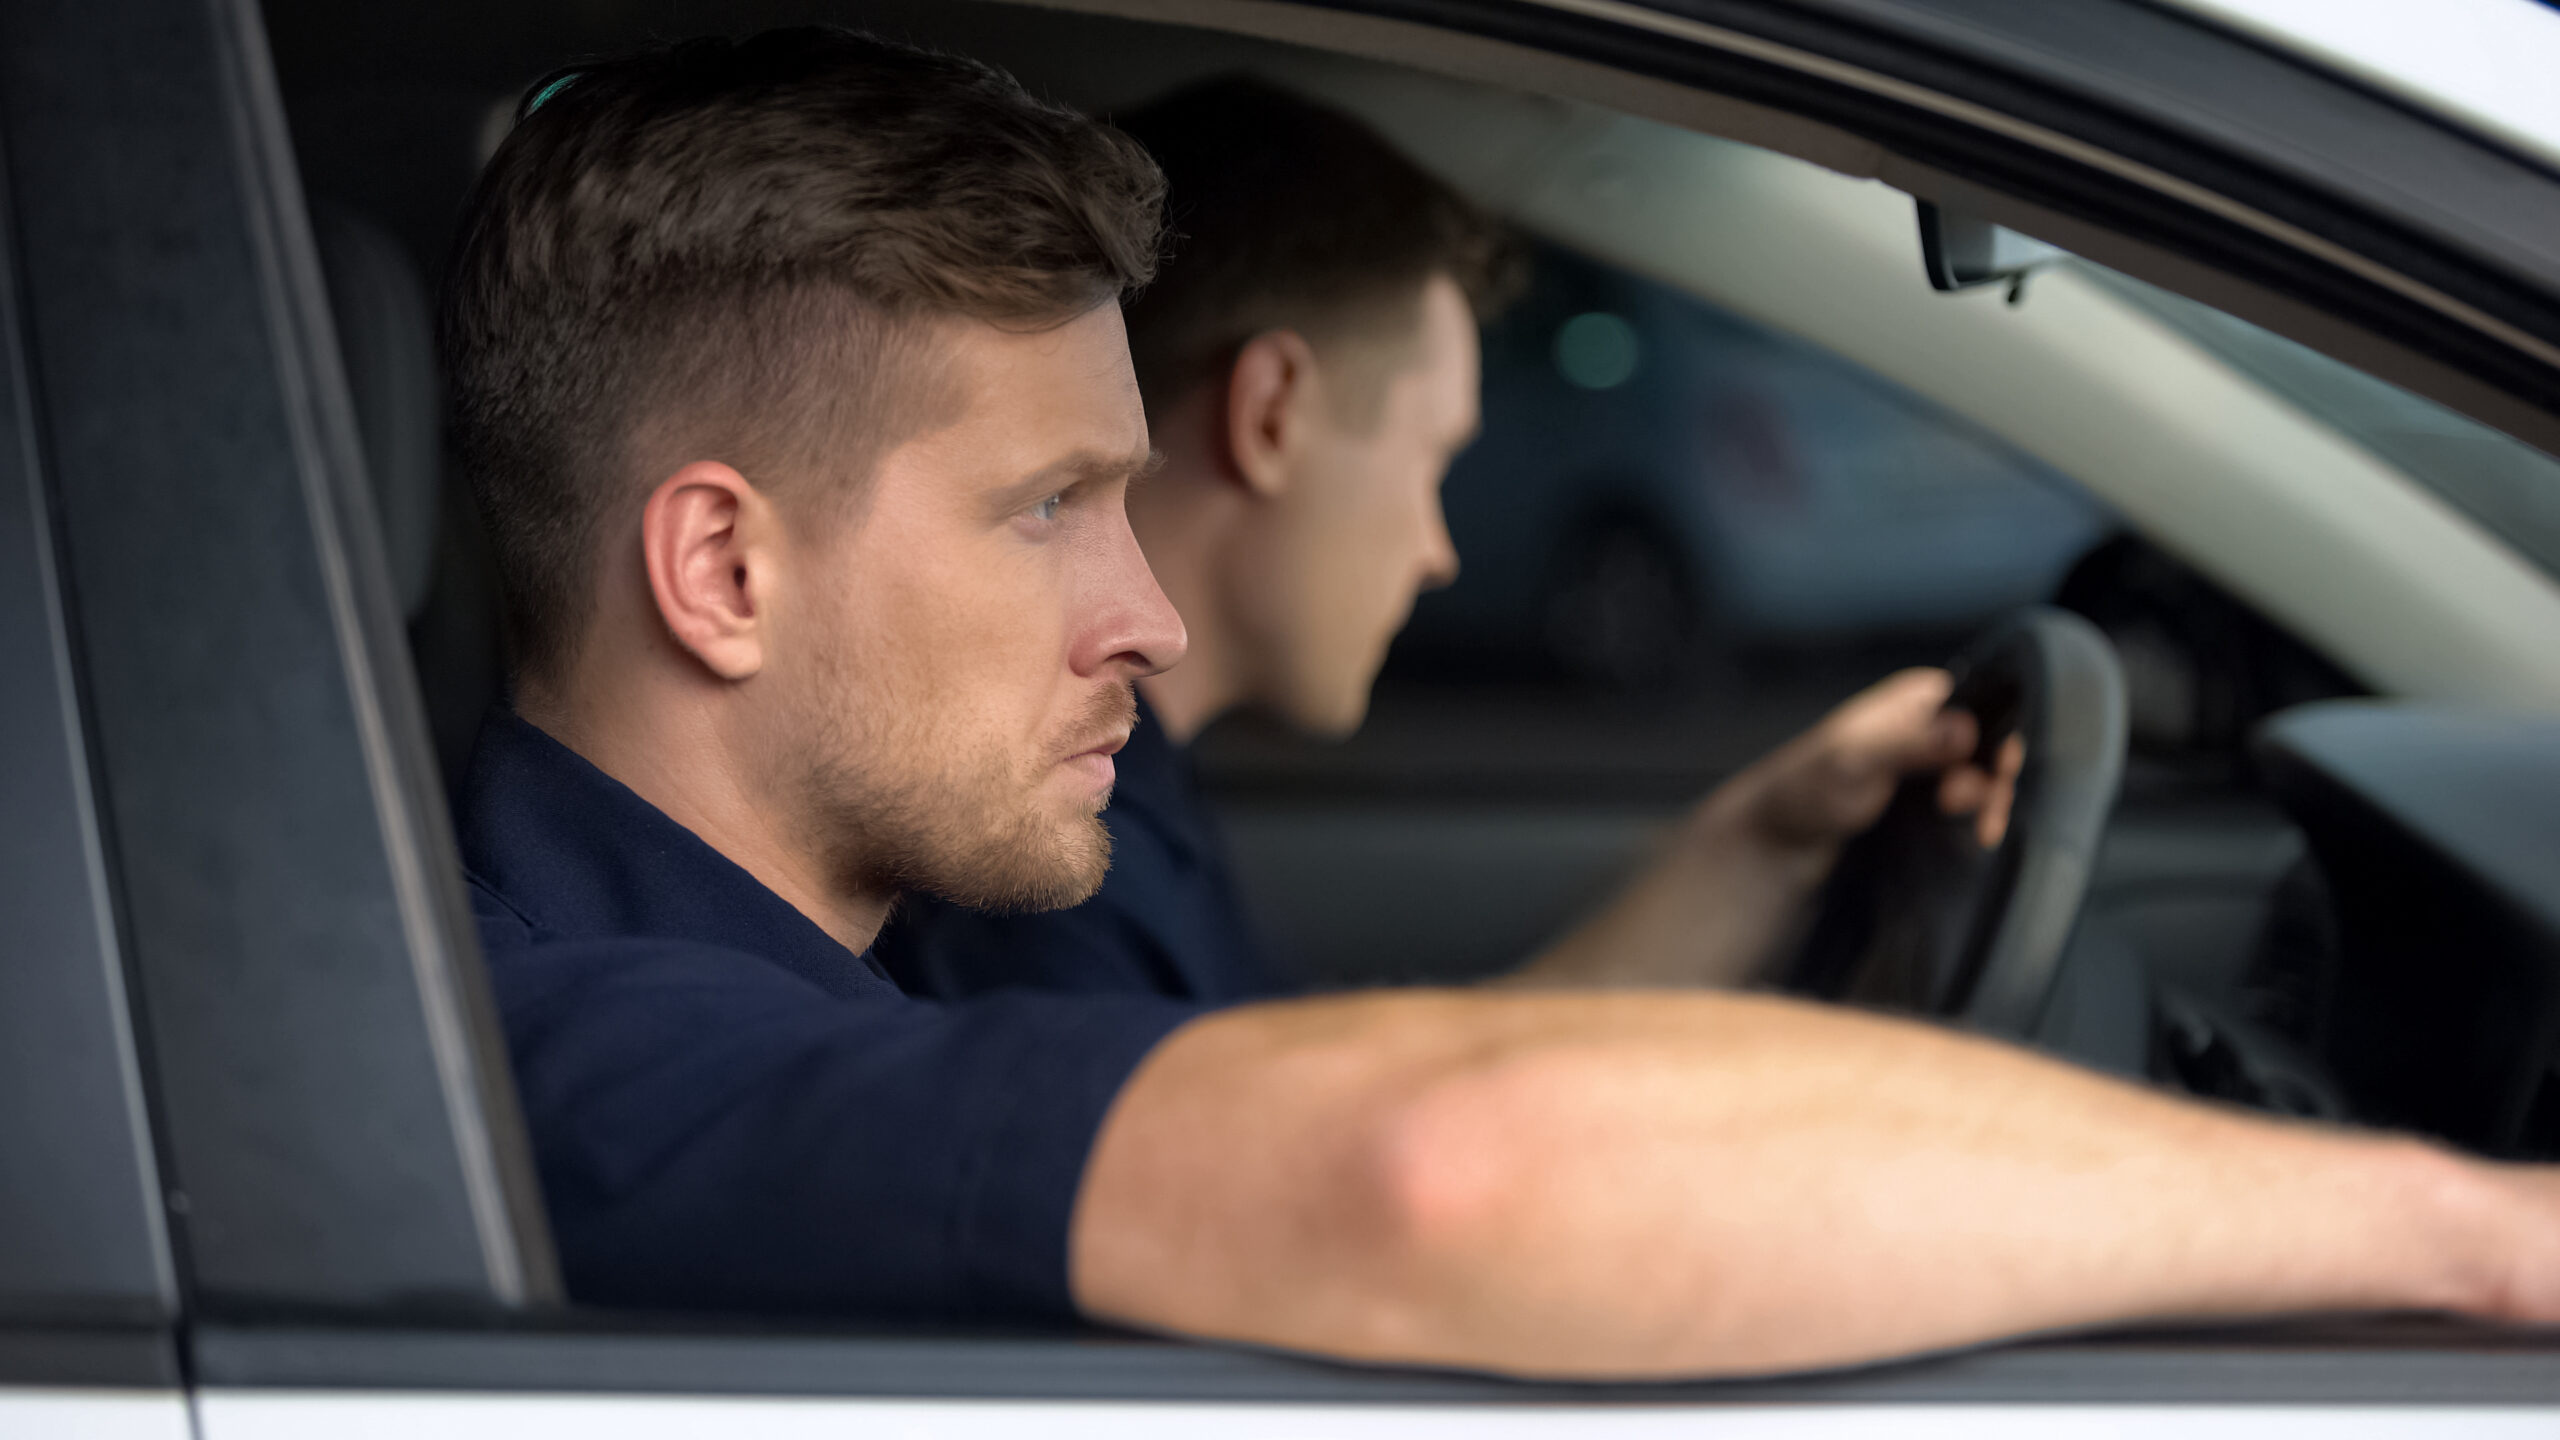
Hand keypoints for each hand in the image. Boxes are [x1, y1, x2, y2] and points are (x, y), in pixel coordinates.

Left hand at [1714, 668, 2023, 859]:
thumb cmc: (1808, 789)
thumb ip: (1910, 743)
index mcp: (1918, 697)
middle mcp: (1931, 721)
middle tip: (1969, 810)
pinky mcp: (1928, 792)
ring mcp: (1931, 758)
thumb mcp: (1856, 761)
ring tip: (1976, 827)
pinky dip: (1978, 815)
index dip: (2004, 740)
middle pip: (1994, 743)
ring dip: (1989, 801)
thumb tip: (1966, 729)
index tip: (2001, 777)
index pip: (1988, 703)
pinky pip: (1971, 799)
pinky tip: (1974, 834)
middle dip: (1995, 779)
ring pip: (1987, 774)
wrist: (1781, 835)